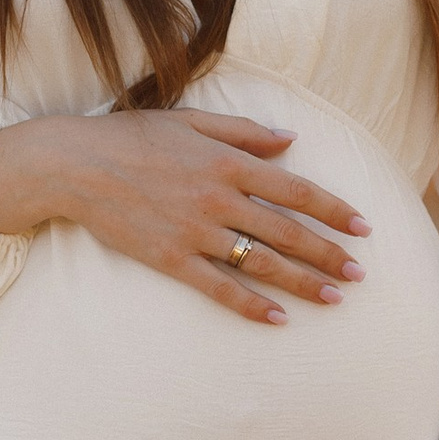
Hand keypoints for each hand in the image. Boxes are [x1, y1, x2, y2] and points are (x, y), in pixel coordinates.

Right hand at [0, 109, 368, 325]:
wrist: (75, 165)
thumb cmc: (131, 136)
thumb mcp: (191, 120)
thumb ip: (243, 131)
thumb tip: (290, 141)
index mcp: (228, 162)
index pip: (296, 189)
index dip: (333, 210)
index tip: (363, 227)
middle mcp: (219, 198)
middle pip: (288, 231)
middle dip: (329, 253)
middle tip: (361, 273)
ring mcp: (196, 231)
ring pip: (262, 262)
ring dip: (303, 282)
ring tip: (335, 297)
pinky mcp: (171, 258)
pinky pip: (219, 287)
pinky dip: (251, 305)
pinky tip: (278, 319)